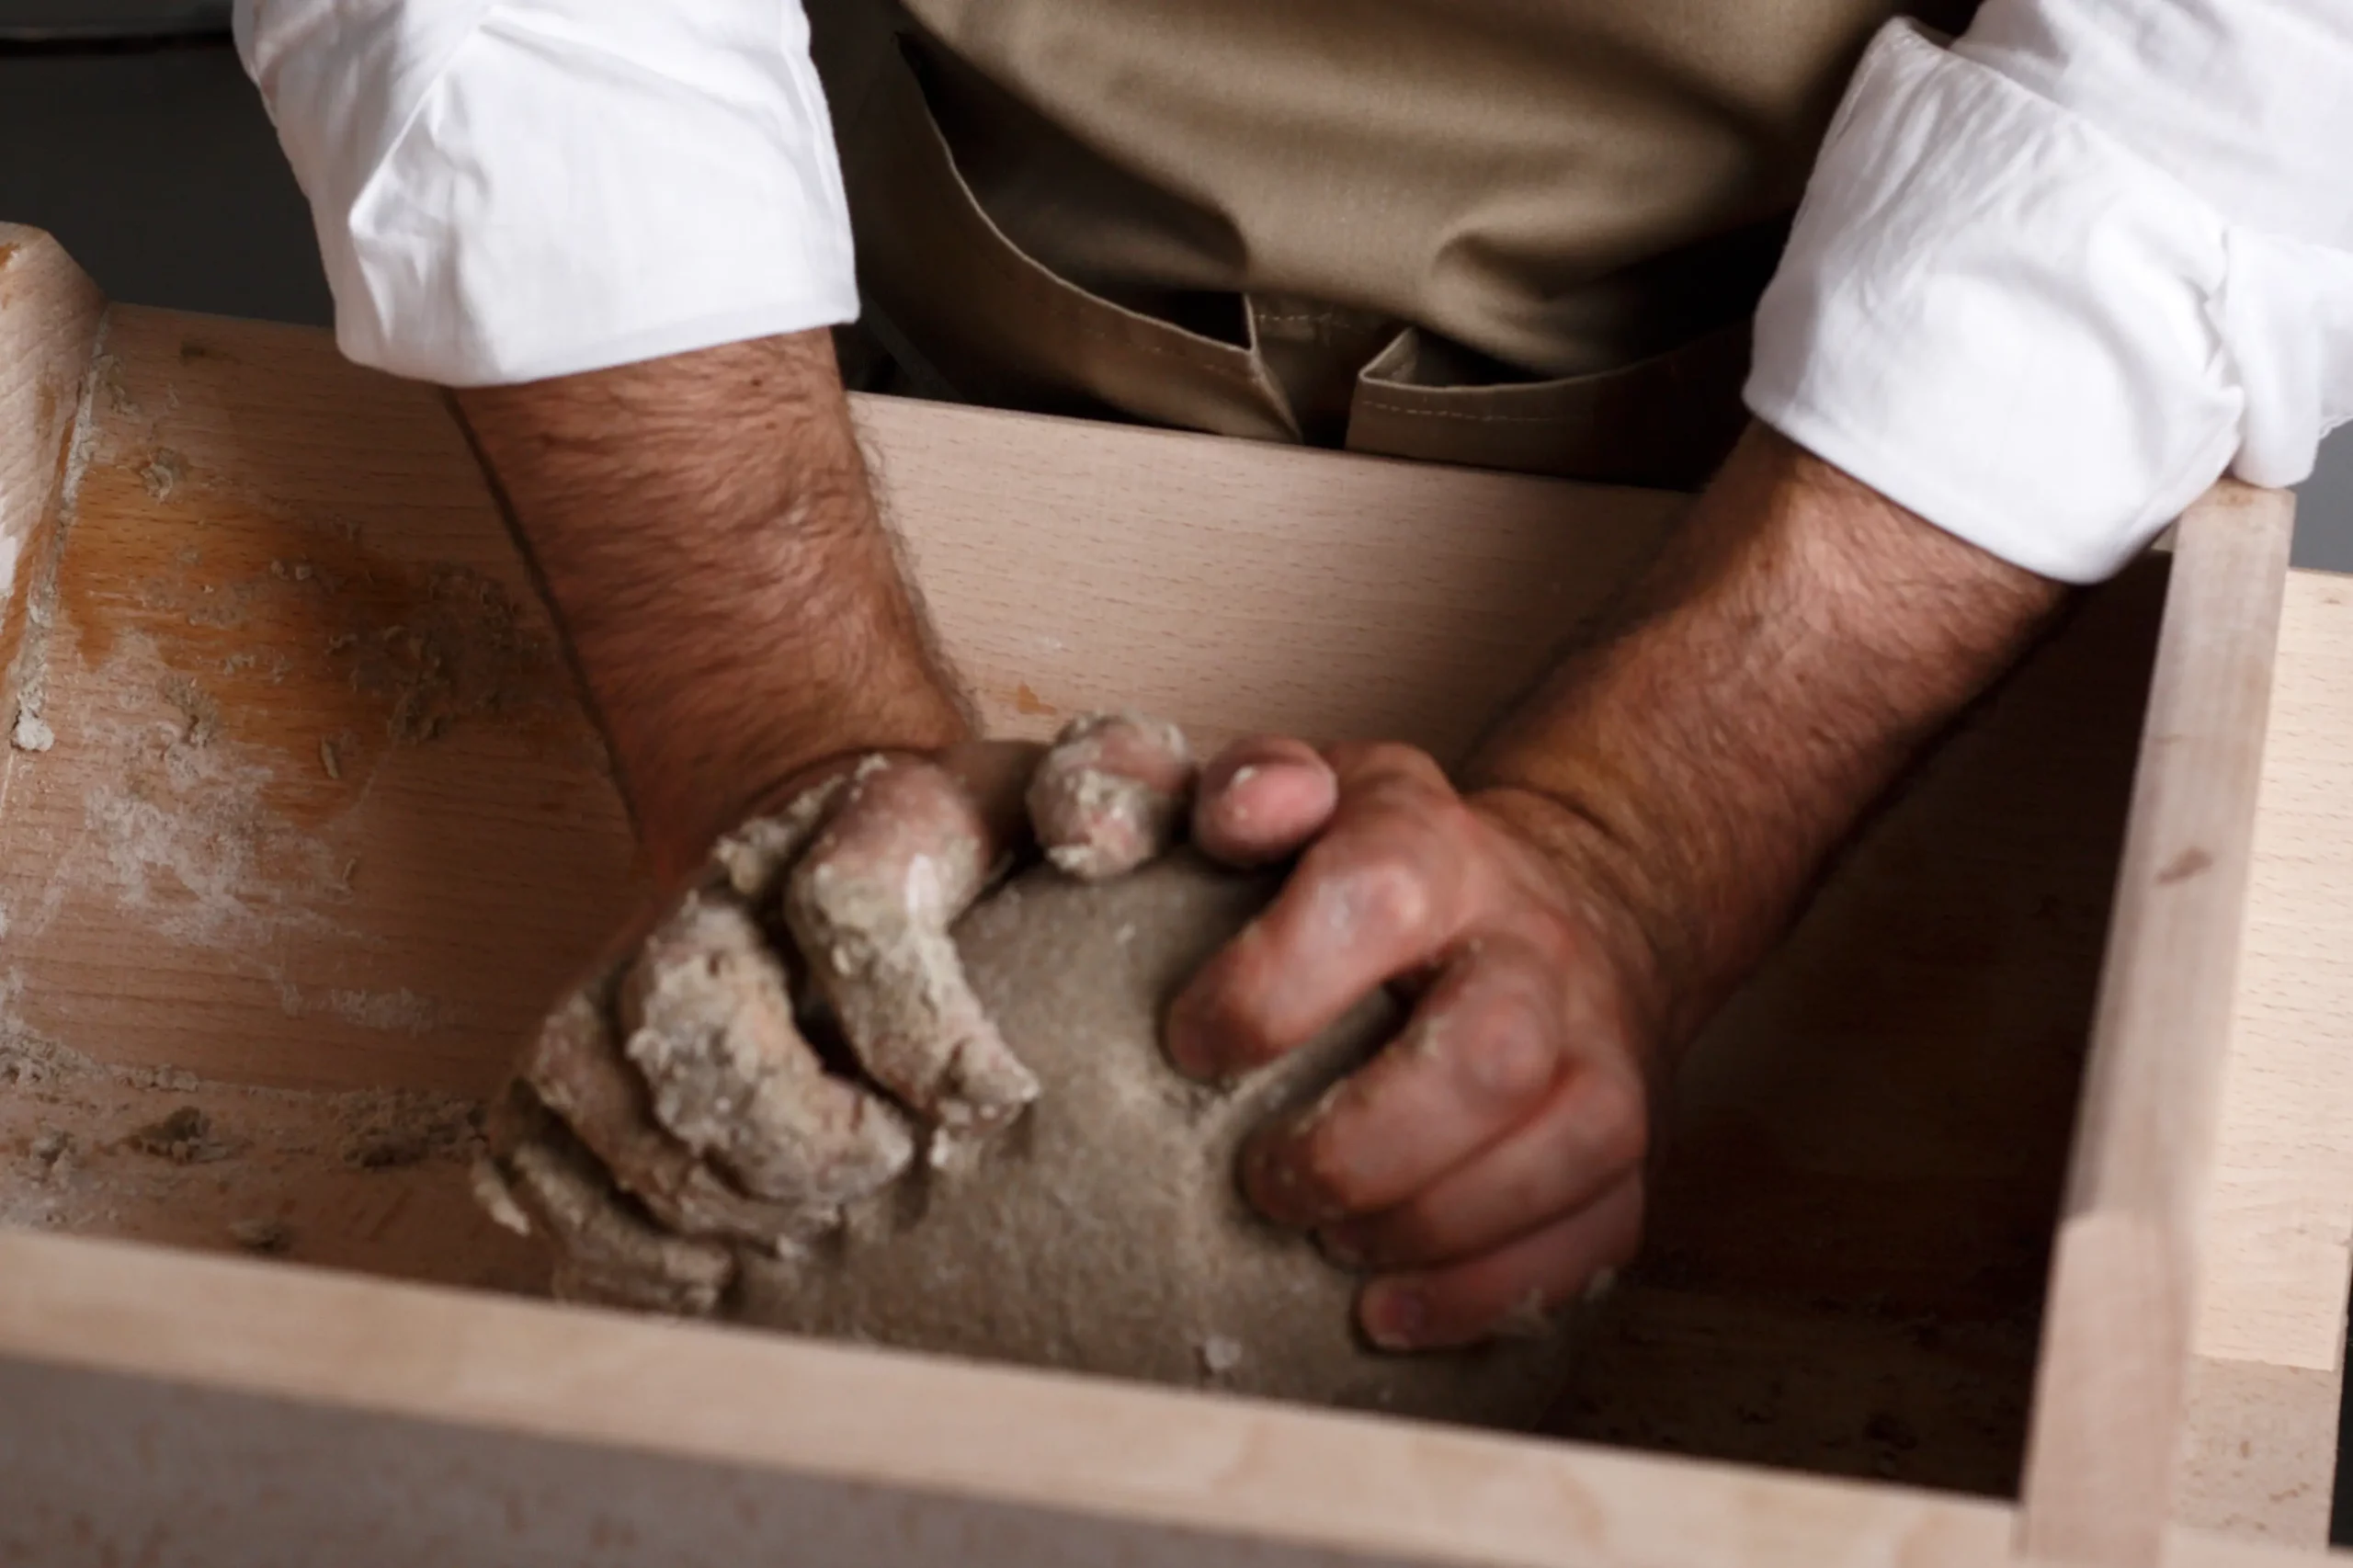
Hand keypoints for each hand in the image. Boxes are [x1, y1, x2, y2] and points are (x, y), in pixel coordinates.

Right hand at [478, 713, 1194, 1312]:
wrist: (830, 831)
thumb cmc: (976, 852)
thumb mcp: (1076, 791)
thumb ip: (1120, 788)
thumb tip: (1087, 835)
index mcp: (863, 816)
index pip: (853, 903)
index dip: (919, 1022)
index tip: (995, 1099)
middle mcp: (725, 883)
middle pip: (690, 996)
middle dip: (785, 1126)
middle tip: (876, 1178)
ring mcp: (629, 960)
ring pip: (589, 1073)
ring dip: (693, 1190)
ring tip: (795, 1243)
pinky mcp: (577, 1043)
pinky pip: (528, 1140)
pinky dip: (597, 1227)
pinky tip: (699, 1273)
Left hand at [1168, 739, 1667, 1350]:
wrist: (1556, 908)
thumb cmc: (1379, 872)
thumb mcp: (1302, 793)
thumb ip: (1237, 791)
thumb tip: (1197, 820)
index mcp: (1434, 848)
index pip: (1375, 893)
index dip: (1274, 981)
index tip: (1189, 1045)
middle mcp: (1532, 944)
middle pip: (1489, 1050)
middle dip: (1360, 1144)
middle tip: (1263, 1181)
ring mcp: (1598, 1046)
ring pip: (1565, 1142)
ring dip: (1429, 1222)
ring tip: (1331, 1244)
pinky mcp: (1627, 1142)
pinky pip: (1596, 1233)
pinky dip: (1491, 1289)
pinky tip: (1392, 1310)